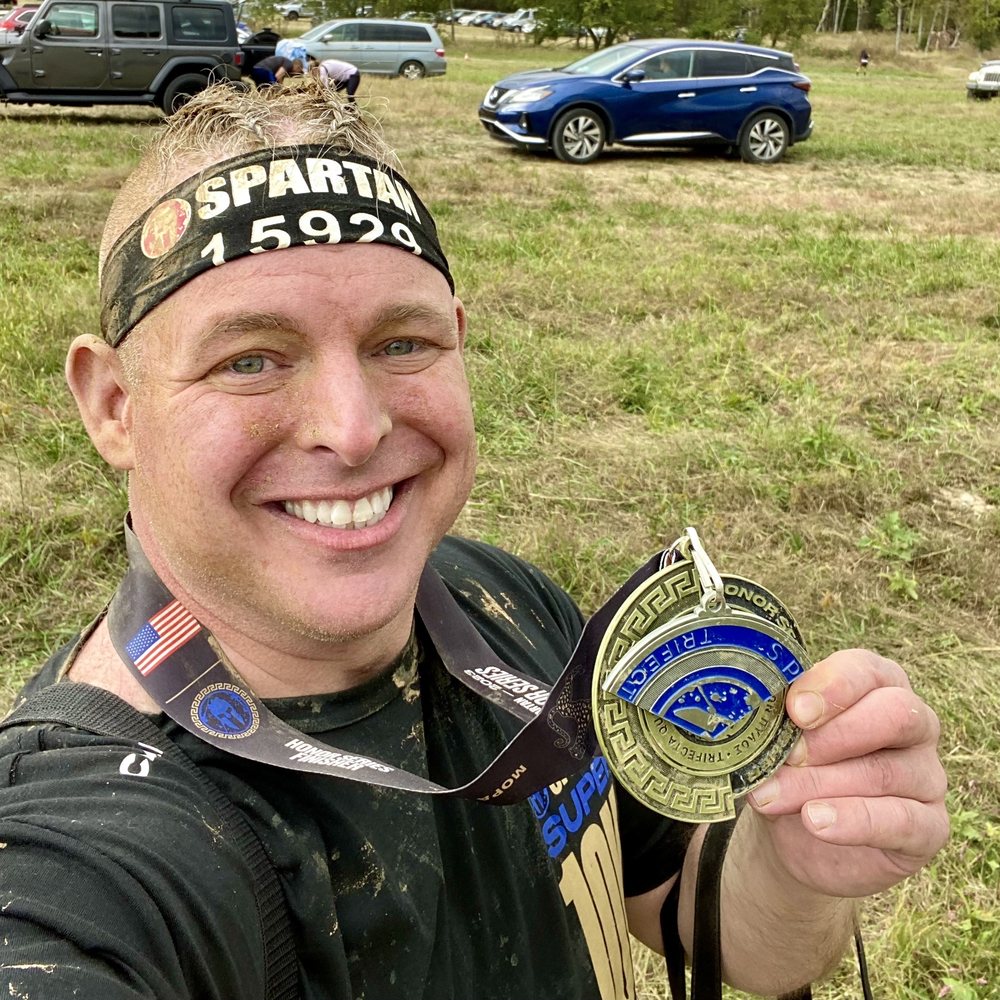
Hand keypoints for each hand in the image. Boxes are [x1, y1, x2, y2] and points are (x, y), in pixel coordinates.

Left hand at [746, 649, 948, 897]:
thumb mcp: (781, 739)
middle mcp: (913, 724)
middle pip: (895, 714)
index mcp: (876, 686)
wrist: (801, 836)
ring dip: (822, 784)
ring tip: (771, 797)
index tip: (795, 710)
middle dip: (835, 735)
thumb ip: (779, 725)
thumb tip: (753, 724)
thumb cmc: (794, 768)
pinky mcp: (931, 826)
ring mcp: (927, 775)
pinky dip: (854, 821)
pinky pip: (903, 821)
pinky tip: (816, 822)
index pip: (867, 671)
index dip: (833, 687)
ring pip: (886, 772)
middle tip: (789, 756)